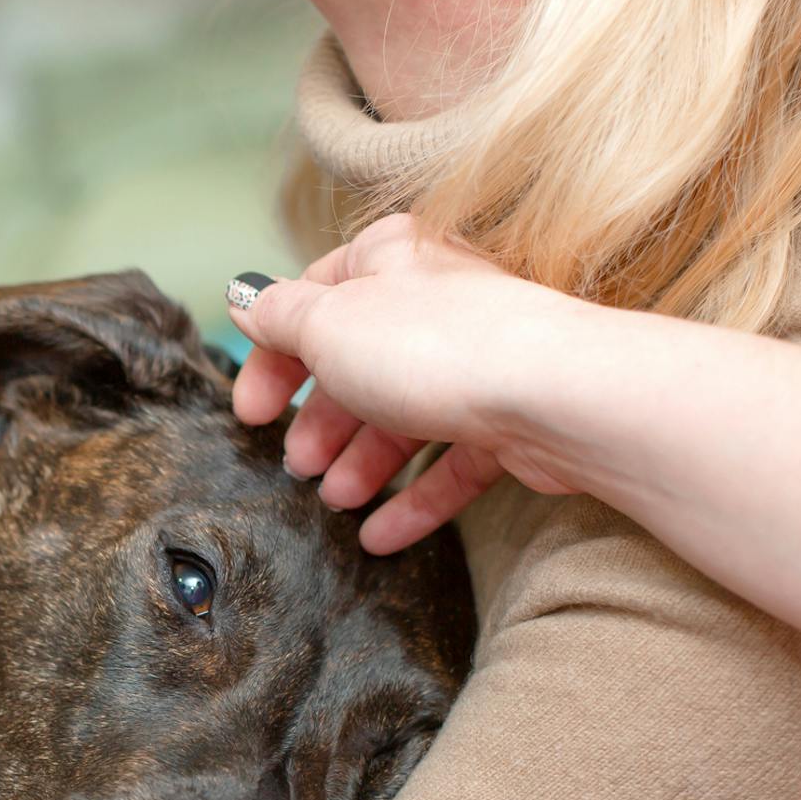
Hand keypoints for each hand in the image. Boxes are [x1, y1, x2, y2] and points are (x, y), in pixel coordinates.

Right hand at [225, 213, 592, 552]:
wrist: (554, 394)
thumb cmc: (436, 345)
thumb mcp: (329, 323)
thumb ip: (280, 316)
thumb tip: (246, 299)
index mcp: (390, 261)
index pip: (315, 302)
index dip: (274, 358)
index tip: (252, 414)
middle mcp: (435, 304)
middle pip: (359, 366)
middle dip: (322, 422)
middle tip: (296, 466)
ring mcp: (476, 364)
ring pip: (405, 417)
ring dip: (362, 464)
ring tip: (336, 501)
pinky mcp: (510, 422)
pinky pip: (452, 464)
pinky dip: (413, 501)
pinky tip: (379, 538)